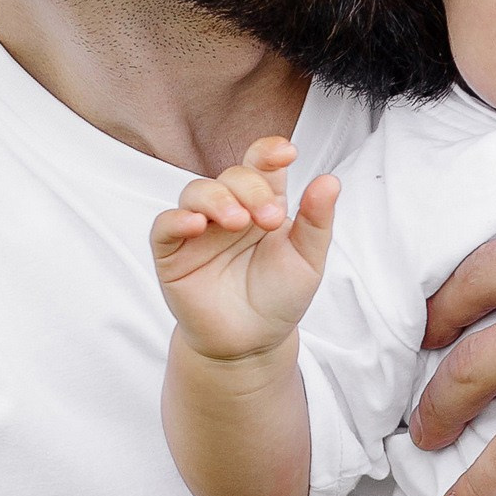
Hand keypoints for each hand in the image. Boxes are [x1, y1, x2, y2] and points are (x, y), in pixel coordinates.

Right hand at [150, 137, 337, 359]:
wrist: (253, 343)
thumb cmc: (280, 298)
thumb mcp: (307, 260)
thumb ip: (317, 221)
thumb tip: (330, 180)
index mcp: (263, 203)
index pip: (260, 164)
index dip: (269, 152)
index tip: (286, 154)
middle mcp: (229, 209)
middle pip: (232, 176)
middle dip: (251, 189)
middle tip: (270, 219)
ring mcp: (198, 229)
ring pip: (196, 191)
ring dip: (218, 199)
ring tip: (238, 222)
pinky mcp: (172, 253)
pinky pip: (165, 226)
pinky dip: (178, 219)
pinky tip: (197, 224)